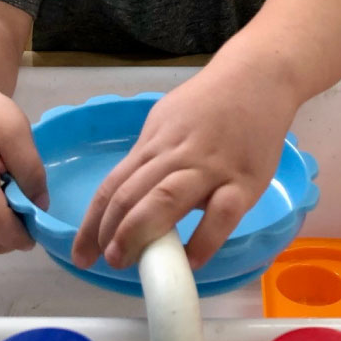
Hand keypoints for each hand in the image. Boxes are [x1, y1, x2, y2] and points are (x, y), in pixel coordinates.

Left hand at [71, 65, 297, 270]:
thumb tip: (132, 194)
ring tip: (129, 262)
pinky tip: (190, 260)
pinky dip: (203, 240)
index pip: (114, 186)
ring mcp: (211, 168)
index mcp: (155, 143)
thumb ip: (152, 156)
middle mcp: (176, 156)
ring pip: (166, 201)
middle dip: (112, 233)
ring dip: (141, 234)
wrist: (258, 78)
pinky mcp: (245, 181)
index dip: (93, 223)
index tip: (82, 254)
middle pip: (132, 195)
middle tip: (107, 260)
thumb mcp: (168, 120)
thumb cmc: (211, 101)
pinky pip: (221, 214)